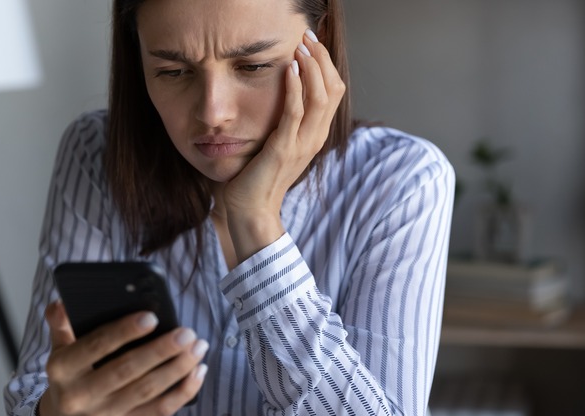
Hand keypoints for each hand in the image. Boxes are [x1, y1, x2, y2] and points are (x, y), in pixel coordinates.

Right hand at [38, 300, 207, 415]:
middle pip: (127, 369)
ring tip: (198, 348)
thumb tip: (62, 302)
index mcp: (62, 369)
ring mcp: (102, 415)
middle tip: (186, 333)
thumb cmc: (68, 380)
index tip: (152, 317)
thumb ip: (61, 325)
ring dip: (178, 368)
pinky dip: (182, 392)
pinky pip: (158, 410)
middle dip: (161, 350)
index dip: (125, 331)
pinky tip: (197, 373)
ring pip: (147, 390)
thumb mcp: (57, 351)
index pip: (96, 345)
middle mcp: (80, 394)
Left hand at [223, 29, 345, 259]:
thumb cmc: (257, 177)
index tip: (312, 44)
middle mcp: (315, 138)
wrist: (251, 210)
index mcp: (315, 136)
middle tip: (307, 37)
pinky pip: (296, 112)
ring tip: (300, 46)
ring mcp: (302, 144)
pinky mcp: (284, 149)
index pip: (333, 92)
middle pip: (333, 89)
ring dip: (311, 67)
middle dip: (322, 59)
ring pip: (320, 97)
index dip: (326, 65)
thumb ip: (283, 123)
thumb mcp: (277, 144)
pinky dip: (295, 87)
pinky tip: (289, 69)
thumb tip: (279, 96)